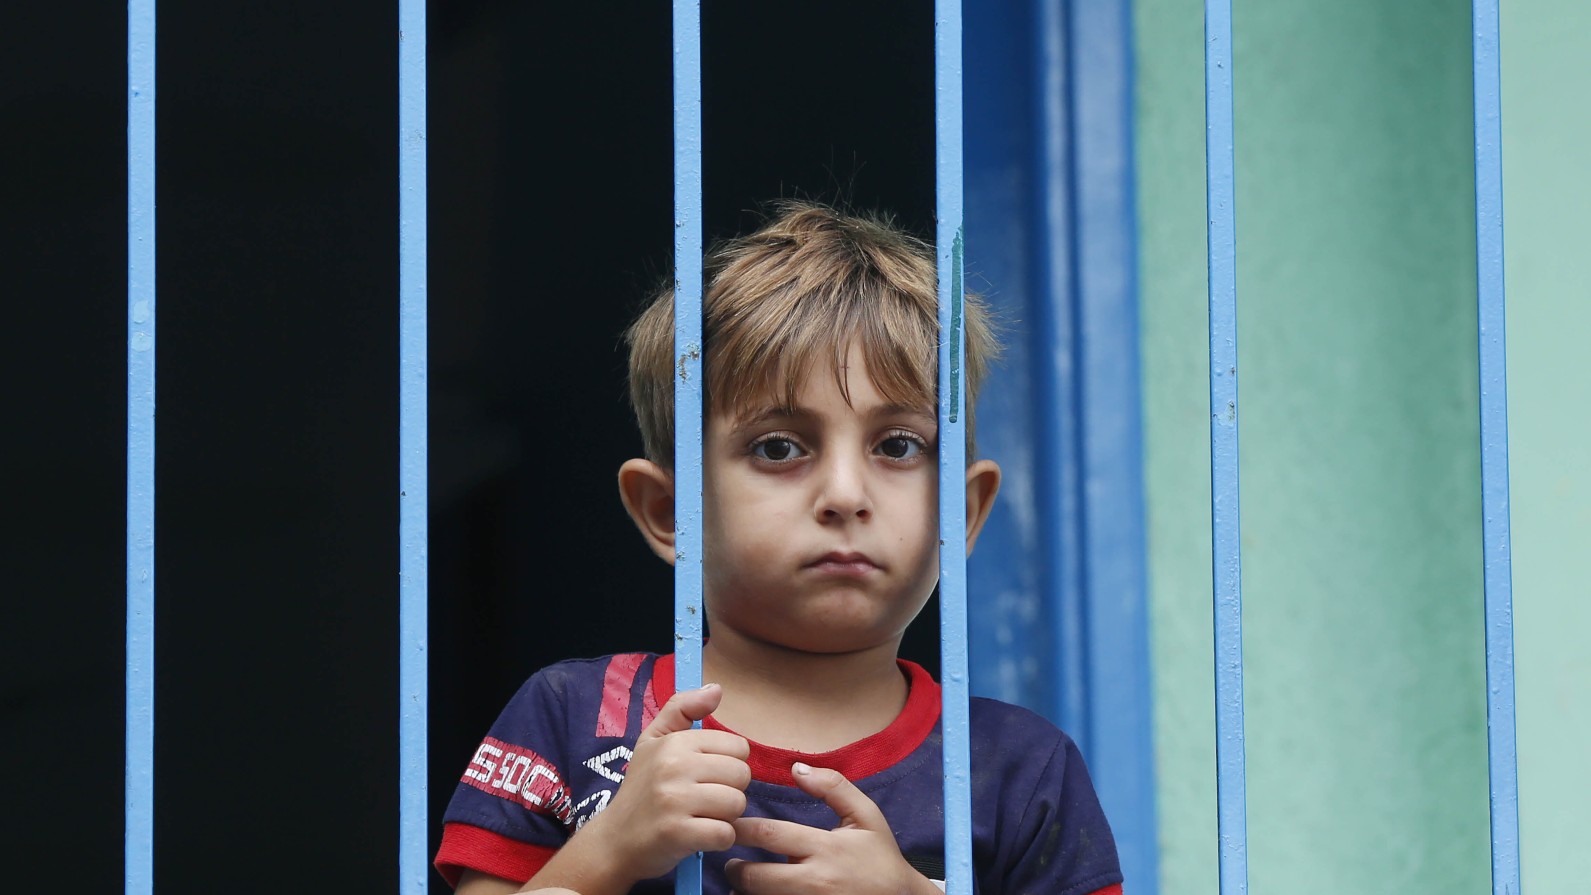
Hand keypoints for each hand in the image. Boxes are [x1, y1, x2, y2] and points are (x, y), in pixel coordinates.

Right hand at [582, 683, 751, 883]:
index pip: (738, 747)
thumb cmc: (640, 788)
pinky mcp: (678, 834)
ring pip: (737, 804)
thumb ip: (682, 708)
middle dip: (729, 791)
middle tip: (702, 800)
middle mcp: (674, 767)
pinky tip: (698, 836)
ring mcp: (675, 801)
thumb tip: (717, 689)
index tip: (704, 776)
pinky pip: (725, 834)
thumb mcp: (653, 740)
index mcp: (673, 742)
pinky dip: (718, 840)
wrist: (613, 841)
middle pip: (742, 775)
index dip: (727, 764)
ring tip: (699, 816)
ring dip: (724, 817)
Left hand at [726, 762, 935, 894]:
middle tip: (728, 861)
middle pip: (757, 878)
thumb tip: (797, 767)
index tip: (730, 824)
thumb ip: (834, 787)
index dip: (742, 829)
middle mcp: (815, 880)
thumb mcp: (866, 816)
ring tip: (740, 883)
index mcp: (826, 848)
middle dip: (735, 870)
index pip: (770, 835)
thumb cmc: (880, 857)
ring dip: (744, 893)